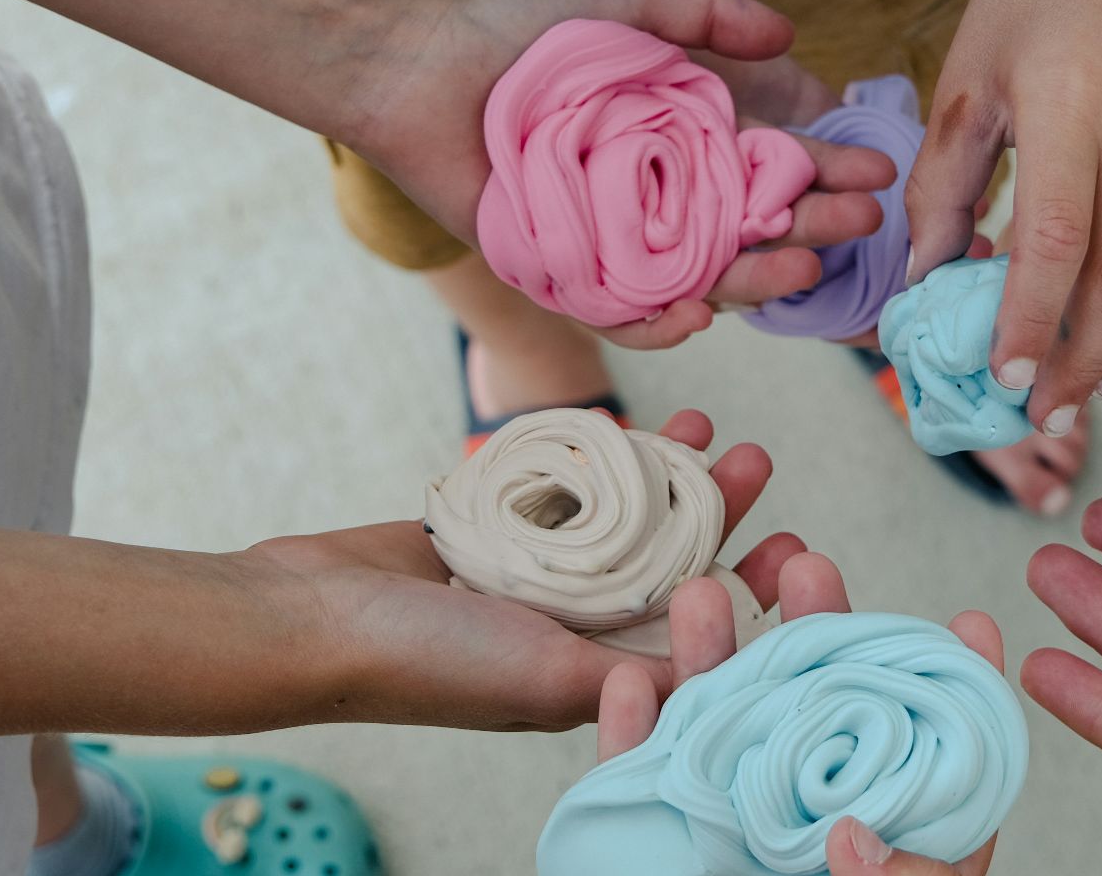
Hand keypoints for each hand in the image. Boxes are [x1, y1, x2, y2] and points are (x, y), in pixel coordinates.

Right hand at [242, 409, 805, 730]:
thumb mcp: (553, 678)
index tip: (796, 545)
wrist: (306, 619)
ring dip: (666, 475)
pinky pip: (560, 489)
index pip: (700, 636)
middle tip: (759, 463)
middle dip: (721, 514)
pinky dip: (597, 458)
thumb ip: (642, 672)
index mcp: (596, 676)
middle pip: (669, 565)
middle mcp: (571, 629)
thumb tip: (733, 672)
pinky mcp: (492, 532)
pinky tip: (631, 423)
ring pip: (620, 519)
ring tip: (707, 428)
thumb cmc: (428, 665)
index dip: (753, 595)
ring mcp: (531, 577)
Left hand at [346, 0, 896, 348]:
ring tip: (801, 263)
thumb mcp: (627, 8)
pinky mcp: (565, 276)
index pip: (775, 173)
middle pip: (756, 233)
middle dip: (815, 228)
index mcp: (689, 149)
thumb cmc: (522, 33)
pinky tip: (699, 314)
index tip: (878, 172)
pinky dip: (660, 323)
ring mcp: (620, 246)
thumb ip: (706, 13)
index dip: (828, 174)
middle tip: (862, 220)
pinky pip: (623, 315)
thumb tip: (791, 33)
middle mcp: (665, 204)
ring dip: (758, 280)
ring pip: (705, 280)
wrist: (423, 65)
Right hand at [592, 553, 1000, 874]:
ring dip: (708, 665)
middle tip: (812, 567)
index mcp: (890, 871)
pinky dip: (626, 738)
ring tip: (704, 589)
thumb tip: (854, 837)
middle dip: (817, 645)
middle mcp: (811, 847)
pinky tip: (626, 678)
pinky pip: (637, 796)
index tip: (969, 624)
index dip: (956, 701)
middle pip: (823, 731)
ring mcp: (727, 849)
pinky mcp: (653, 861)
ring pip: (722, 742)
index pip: (937, 780)